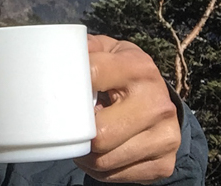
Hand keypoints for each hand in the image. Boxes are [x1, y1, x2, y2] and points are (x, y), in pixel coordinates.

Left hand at [74, 35, 180, 183]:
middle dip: (78, 133)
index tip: (56, 93)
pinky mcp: (164, 164)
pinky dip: (99, 170)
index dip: (69, 87)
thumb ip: (86, 48)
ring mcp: (164, 136)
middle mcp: (156, 103)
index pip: (92, 75)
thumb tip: (60, 50)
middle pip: (99, 133)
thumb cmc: (122, 73)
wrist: (160, 101)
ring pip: (104, 160)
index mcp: (138, 68)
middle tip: (70, 127)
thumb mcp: (108, 52)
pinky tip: (100, 153)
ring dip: (85, 155)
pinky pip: (115, 176)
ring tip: (84, 140)